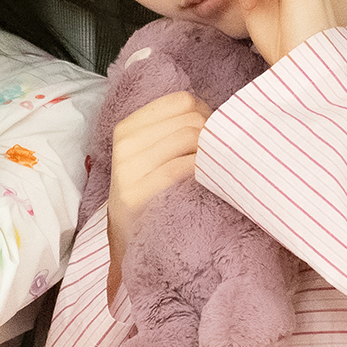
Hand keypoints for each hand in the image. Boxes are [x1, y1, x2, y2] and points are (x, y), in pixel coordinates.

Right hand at [104, 89, 207, 298]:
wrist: (130, 244)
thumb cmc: (153, 198)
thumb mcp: (153, 158)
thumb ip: (175, 132)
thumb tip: (221, 115)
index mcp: (128, 128)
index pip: (181, 101)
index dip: (206, 116)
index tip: (210, 140)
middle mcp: (125, 144)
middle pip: (190, 119)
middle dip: (213, 136)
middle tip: (218, 160)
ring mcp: (129, 169)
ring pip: (191, 138)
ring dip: (212, 154)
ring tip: (215, 173)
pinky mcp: (138, 193)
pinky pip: (184, 167)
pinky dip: (204, 172)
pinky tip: (208, 186)